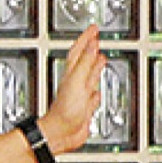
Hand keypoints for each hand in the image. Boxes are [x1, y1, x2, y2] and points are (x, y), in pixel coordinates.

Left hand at [39, 25, 106, 156]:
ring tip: (101, 59)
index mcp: (72, 75)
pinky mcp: (84, 110)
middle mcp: (75, 84)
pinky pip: (91, 97)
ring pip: (89, 78)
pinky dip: (96, 92)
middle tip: (97, 39)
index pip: (79, 51)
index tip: (93, 28)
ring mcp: (79, 97)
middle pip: (84, 62)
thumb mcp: (76, 82)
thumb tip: (92, 44)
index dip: (86, 39)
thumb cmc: (64, 111)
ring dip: (95, 68)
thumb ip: (85, 63)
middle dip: (91, 50)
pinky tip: (97, 92)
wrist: (60, 134)